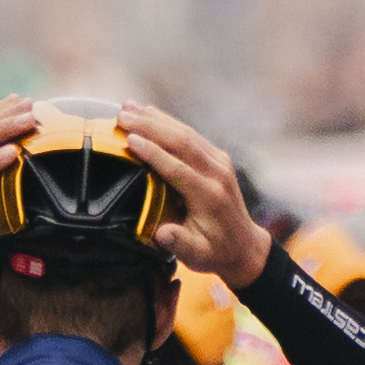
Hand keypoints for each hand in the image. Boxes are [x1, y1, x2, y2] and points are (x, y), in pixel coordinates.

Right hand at [130, 109, 275, 285]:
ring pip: (185, 132)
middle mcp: (217, 173)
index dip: (153, 153)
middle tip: (120, 117)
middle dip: (149, 126)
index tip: (129, 140)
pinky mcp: (217, 156)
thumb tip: (162, 233)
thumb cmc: (215, 251)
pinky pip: (190, 134)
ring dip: (155, 118)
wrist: (244, 246)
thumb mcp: (196, 256)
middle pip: (181, 142)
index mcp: (209, 195)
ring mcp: (219, 161)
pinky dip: (167, 122)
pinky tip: (147, 113)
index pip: (177, 168)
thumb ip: (179, 243)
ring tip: (127, 108)